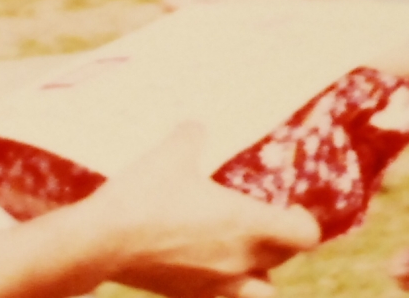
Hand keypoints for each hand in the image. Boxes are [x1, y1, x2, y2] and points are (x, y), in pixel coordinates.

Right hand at [74, 123, 319, 297]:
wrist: (103, 241)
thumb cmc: (145, 194)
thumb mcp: (173, 152)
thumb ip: (193, 137)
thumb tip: (196, 128)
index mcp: (245, 225)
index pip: (303, 236)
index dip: (304, 222)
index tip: (290, 207)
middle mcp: (238, 261)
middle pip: (283, 261)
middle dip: (283, 243)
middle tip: (269, 222)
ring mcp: (213, 285)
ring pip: (259, 292)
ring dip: (260, 274)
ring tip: (244, 253)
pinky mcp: (186, 296)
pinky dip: (224, 285)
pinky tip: (205, 264)